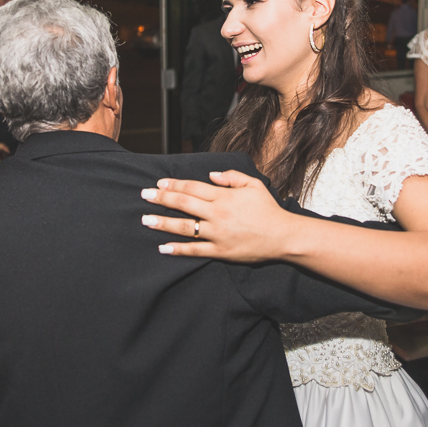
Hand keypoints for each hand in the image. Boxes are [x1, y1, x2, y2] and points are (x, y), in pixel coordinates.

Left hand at [140, 170, 294, 261]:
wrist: (283, 236)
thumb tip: (211, 175)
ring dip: (163, 223)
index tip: (159, 183)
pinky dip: (178, 249)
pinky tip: (163, 247)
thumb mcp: (254, 185)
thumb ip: (232, 177)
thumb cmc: (269, 210)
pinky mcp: (220, 251)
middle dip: (162, 199)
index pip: (193, 188)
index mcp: (224, 197)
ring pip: (185, 227)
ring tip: (146, 220)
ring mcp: (217, 234)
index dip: (174, 185)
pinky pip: (195, 250)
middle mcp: (217, 214)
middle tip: (144, 196)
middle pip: (184, 204)